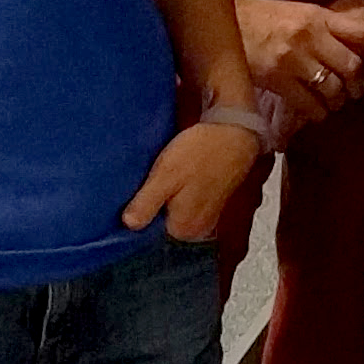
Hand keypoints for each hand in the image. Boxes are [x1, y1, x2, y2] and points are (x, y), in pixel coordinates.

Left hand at [124, 115, 266, 241]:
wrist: (235, 133)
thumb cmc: (201, 153)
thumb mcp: (165, 175)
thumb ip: (146, 204)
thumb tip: (128, 225)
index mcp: (184, 229)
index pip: (149, 228)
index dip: (139, 207)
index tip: (135, 189)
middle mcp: (197, 230)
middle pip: (163, 220)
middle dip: (154, 201)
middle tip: (150, 176)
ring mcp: (207, 217)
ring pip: (174, 209)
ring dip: (167, 193)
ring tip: (166, 171)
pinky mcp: (212, 202)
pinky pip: (187, 201)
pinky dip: (180, 188)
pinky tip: (179, 171)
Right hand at [235, 0, 363, 129]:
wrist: (225, 20)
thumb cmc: (266, 18)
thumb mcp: (301, 13)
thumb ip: (327, 29)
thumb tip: (356, 51)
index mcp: (319, 16)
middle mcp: (311, 35)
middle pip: (353, 66)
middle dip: (358, 86)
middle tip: (353, 93)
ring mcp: (293, 57)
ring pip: (333, 89)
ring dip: (337, 102)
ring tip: (331, 103)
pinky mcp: (276, 78)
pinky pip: (309, 104)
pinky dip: (317, 113)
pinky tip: (313, 111)